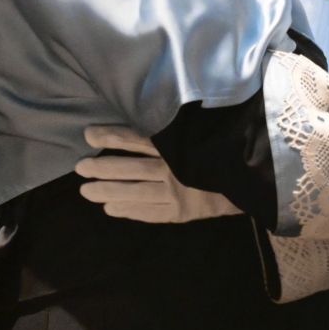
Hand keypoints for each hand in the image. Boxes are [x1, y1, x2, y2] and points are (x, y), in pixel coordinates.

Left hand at [74, 125, 241, 222]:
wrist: (250, 179)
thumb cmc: (220, 151)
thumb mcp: (199, 133)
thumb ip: (174, 129)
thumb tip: (144, 117)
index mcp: (177, 145)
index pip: (137, 139)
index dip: (111, 137)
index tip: (88, 135)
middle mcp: (173, 168)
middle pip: (130, 167)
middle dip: (102, 167)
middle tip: (79, 167)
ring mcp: (176, 193)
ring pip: (134, 191)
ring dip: (107, 190)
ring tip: (85, 190)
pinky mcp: (180, 212)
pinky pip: (149, 212)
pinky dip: (128, 210)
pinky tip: (110, 209)